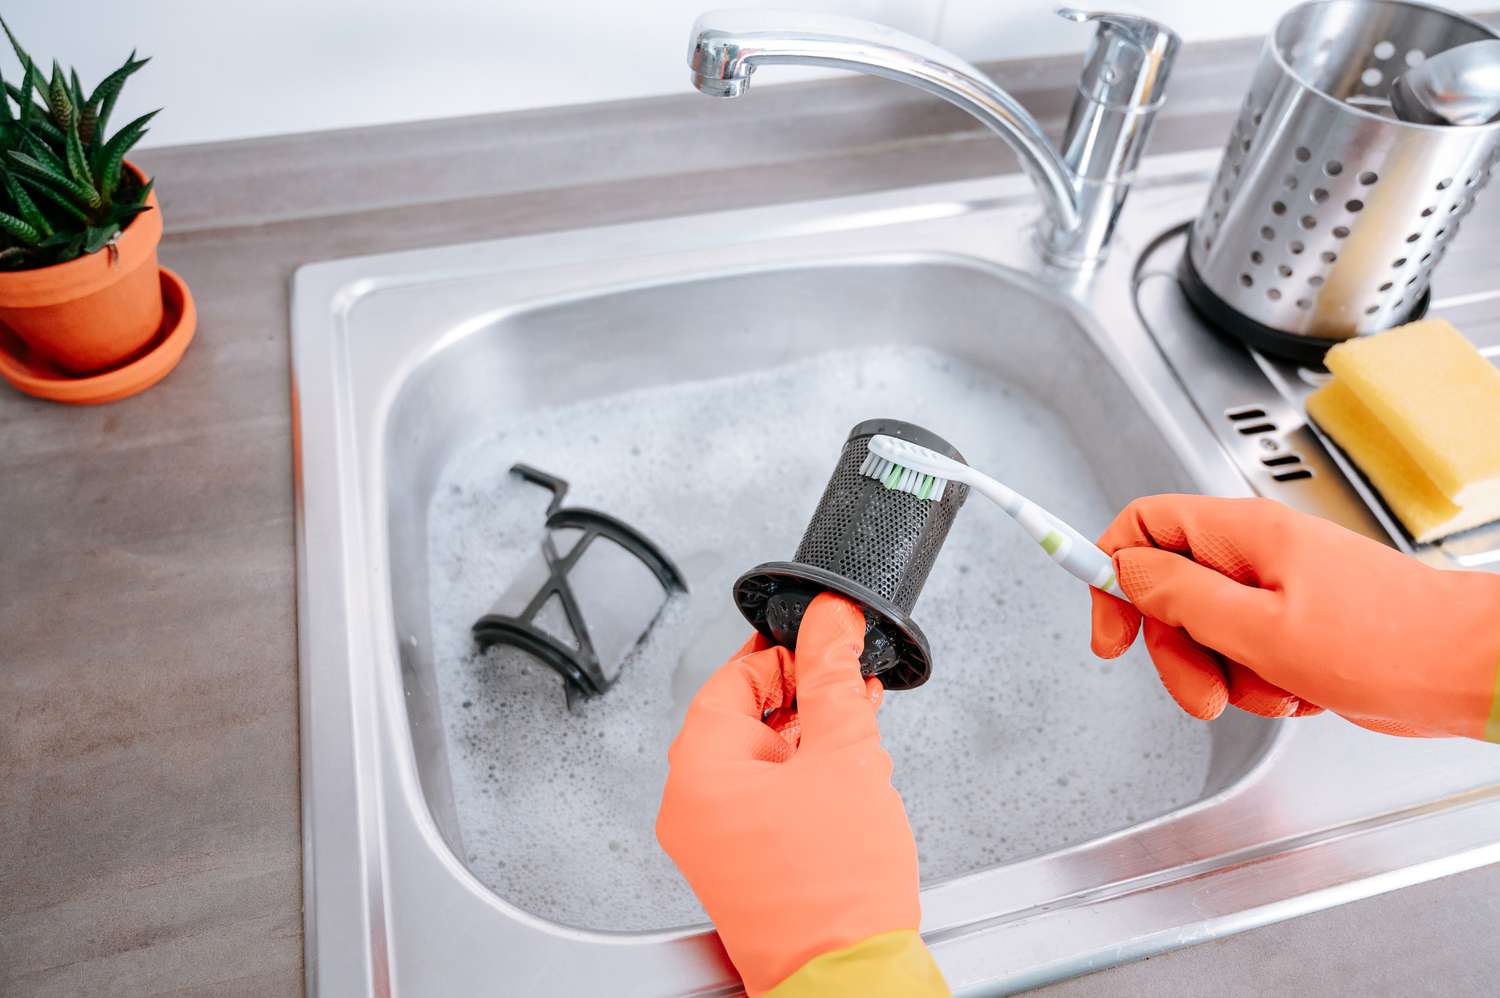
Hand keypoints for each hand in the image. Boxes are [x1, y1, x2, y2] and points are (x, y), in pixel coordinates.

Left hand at [656, 594, 920, 994]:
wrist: (849, 980)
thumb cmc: (836, 893)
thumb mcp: (846, 756)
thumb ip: (834, 677)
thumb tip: (829, 620)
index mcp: (699, 770)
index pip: (734, 677)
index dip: (787, 651)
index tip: (828, 638)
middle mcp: (693, 805)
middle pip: (745, 717)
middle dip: (806, 695)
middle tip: (851, 684)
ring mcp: (714, 840)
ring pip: (761, 759)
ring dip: (812, 737)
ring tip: (861, 732)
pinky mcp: (742, 864)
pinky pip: (767, 799)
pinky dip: (806, 779)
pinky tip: (850, 775)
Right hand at [1090, 495, 1499, 739]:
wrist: (1468, 670)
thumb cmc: (1389, 643)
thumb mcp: (1259, 627)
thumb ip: (1179, 596)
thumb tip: (1125, 571)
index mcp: (1242, 535)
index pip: (1143, 527)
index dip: (1110, 573)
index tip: (1108, 629)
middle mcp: (1256, 555)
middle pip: (1169, 594)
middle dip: (1176, 652)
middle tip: (1201, 689)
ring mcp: (1277, 591)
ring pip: (1207, 635)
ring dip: (1227, 675)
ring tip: (1276, 686)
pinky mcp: (1298, 627)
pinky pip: (1248, 658)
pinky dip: (1263, 683)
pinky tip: (1301, 688)